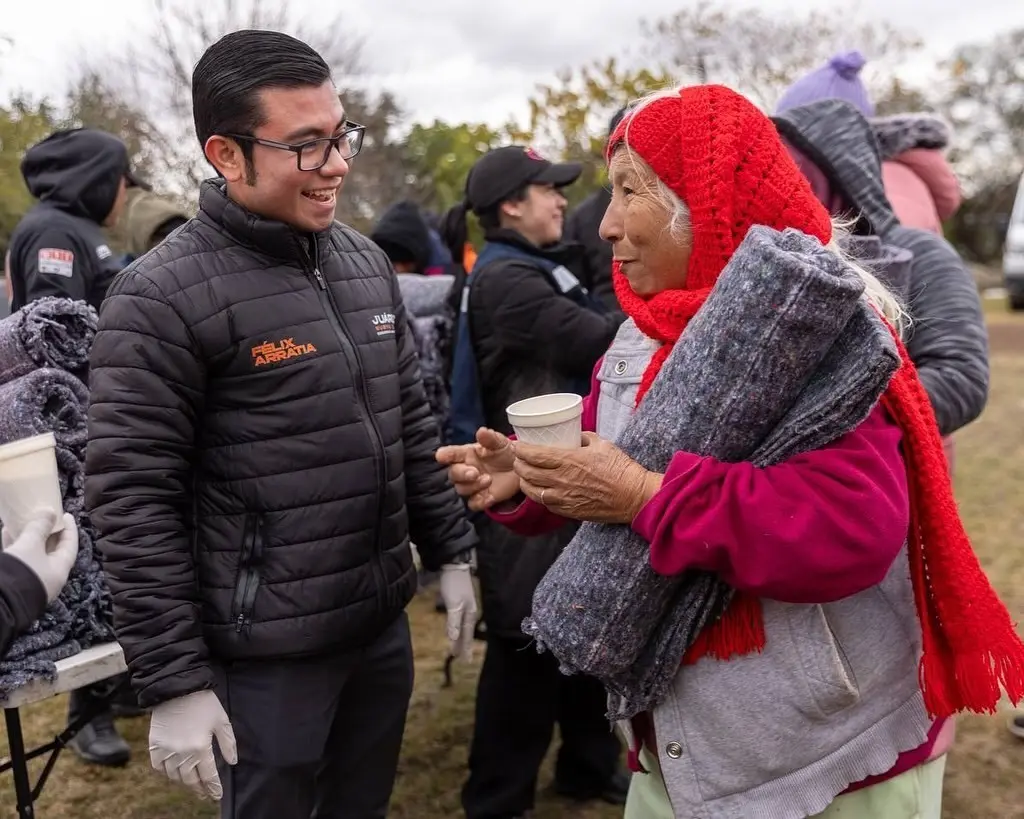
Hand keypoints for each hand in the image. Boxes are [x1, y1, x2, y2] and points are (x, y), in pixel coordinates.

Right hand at [3, 511, 77, 602]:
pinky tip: (6, 533)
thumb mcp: (30, 546)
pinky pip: (19, 560)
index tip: (66, 515)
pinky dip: (15, 545)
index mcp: (60, 569)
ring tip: (22, 521)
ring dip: (28, 537)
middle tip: (44, 517)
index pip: (70, 546)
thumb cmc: (21, 571)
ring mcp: (32, 580)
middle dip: (47, 532)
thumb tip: (50, 512)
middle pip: (52, 550)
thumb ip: (39, 528)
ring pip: (33, 554)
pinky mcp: (16, 582)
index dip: (69, 529)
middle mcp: (49, 577)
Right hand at [149, 689, 236, 800]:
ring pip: (175, 777)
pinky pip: (159, 768)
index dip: (213, 788)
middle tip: (205, 795)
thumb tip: (233, 762)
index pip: (208, 776)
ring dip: (184, 783)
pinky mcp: (154, 746)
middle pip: (191, 780)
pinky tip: (174, 773)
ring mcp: (166, 751)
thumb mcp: (221, 721)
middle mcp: (182, 754)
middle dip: (200, 789)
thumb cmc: (203, 702)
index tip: (217, 796)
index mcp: (200, 748)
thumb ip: (228, 743)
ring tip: (192, 785)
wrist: (177, 688)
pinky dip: (167, 773)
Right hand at [436, 428, 520, 510]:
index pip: (452, 454)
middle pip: (454, 474)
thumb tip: (482, 431)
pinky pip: (473, 504)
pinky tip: (490, 497)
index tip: (441, 456)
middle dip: (461, 474)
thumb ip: (490, 438)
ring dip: (473, 486)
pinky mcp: (480, 497)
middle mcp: (465, 469)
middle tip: (474, 472)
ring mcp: (472, 485)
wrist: (520, 469)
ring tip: (488, 480)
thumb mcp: (501, 443)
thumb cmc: (505, 452)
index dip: (445, 455)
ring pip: (462, 489)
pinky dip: (480, 502)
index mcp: (467, 454)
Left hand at [439, 562, 477, 661]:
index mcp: (470, 614)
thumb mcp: (453, 604)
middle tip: (464, 659)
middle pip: (467, 633)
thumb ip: (453, 622)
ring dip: (461, 638)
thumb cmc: (454, 585)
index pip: (467, 635)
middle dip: (465, 646)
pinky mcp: (461, 601)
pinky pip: (461, 621)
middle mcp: (470, 612)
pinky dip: (458, 629)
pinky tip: (455, 630)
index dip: (465, 648)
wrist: (454, 566)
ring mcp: (466, 606)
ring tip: (458, 648)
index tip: (465, 661)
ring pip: (464, 627)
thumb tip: (454, 638)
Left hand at [513, 432, 662, 523]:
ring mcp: (564, 498)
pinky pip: (546, 504)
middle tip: (517, 459)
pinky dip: (538, 496)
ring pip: (532, 491)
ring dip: (524, 482)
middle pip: (527, 473)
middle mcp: (562, 480)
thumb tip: (575, 435)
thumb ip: (584, 438)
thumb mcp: (602, 444)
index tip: (516, 445)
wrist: (634, 496)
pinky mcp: (569, 511)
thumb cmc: (621, 469)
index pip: (535, 455)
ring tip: (523, 476)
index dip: (521, 450)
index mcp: (569, 460)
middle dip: (518, 465)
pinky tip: (540, 491)